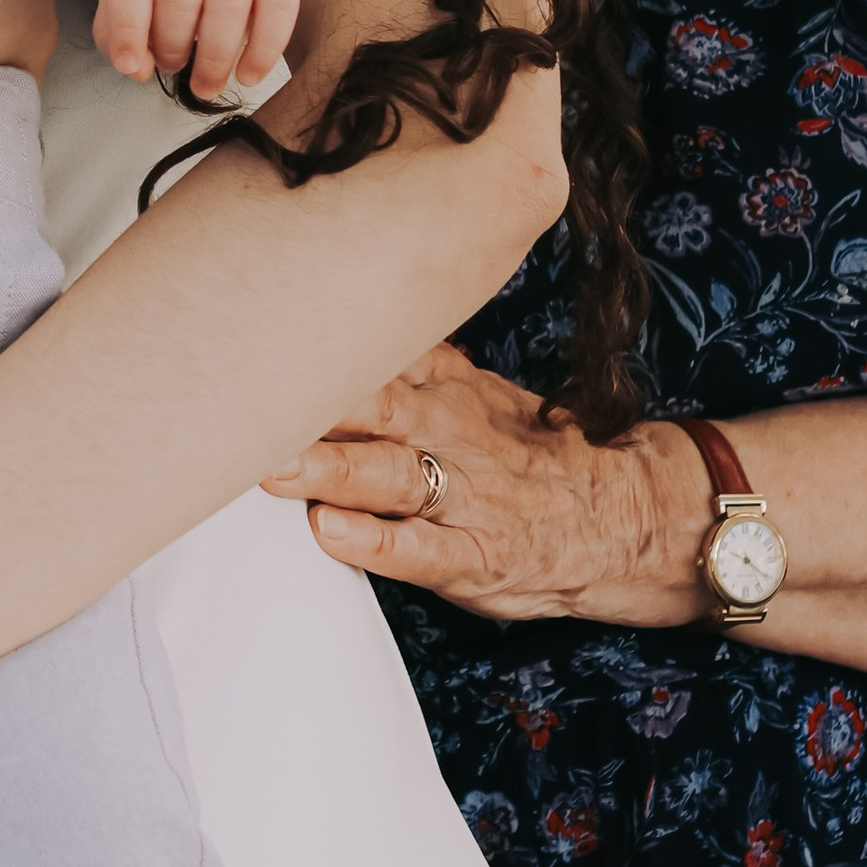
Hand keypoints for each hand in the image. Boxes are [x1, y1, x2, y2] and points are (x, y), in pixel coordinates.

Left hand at [94, 0, 301, 101]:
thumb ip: (120, 32)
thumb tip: (138, 69)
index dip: (127, 29)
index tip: (128, 66)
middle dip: (172, 50)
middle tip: (172, 67)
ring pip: (226, 7)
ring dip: (213, 60)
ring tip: (204, 85)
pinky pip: (277, 10)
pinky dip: (263, 52)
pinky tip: (247, 76)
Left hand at [264, 338, 711, 628]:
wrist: (621, 515)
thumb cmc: (523, 454)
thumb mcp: (472, 390)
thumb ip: (406, 360)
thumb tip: (333, 309)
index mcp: (444, 388)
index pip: (374, 355)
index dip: (313, 345)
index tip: (251, 330)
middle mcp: (449, 433)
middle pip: (373, 407)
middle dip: (308, 403)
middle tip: (244, 400)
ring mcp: (462, 497)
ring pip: (388, 475)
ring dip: (328, 468)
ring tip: (272, 466)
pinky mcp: (475, 557)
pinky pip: (421, 551)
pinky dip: (375, 543)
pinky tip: (330, 534)